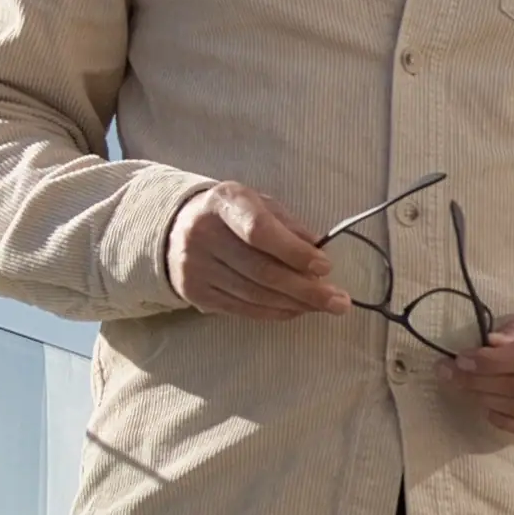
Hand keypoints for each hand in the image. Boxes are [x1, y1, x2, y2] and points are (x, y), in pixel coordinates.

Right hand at [168, 183, 348, 318]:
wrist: (174, 229)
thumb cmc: (232, 215)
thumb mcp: (259, 204)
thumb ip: (288, 225)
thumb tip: (318, 251)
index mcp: (225, 202)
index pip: (259, 231)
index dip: (294, 252)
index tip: (325, 267)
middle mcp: (203, 233)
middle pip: (261, 270)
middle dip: (306, 289)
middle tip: (339, 301)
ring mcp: (194, 266)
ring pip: (254, 294)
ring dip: (296, 304)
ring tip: (324, 307)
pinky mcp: (193, 292)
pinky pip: (242, 308)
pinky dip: (275, 312)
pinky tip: (297, 310)